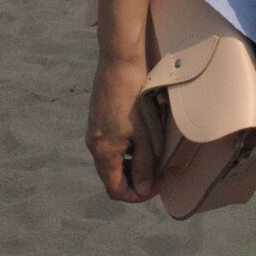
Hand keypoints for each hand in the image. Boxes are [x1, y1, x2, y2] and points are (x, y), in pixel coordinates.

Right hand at [86, 57, 161, 201]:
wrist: (119, 60)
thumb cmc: (133, 95)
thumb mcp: (144, 132)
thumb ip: (144, 163)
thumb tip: (144, 188)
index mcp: (103, 152)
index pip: (116, 189)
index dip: (137, 195)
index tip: (158, 185)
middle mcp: (94, 145)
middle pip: (113, 176)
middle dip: (137, 179)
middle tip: (160, 172)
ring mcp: (95, 131)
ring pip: (113, 160)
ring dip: (132, 164)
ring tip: (155, 155)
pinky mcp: (99, 118)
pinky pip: (112, 144)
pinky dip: (127, 149)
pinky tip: (143, 137)